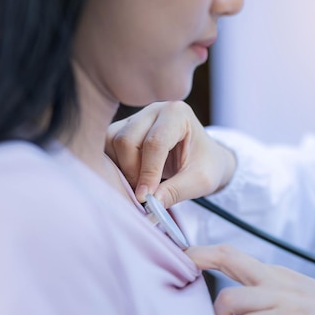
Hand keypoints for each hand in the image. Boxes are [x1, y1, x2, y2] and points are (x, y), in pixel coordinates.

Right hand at [105, 101, 235, 206]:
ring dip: (121, 169)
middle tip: (144, 194)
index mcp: (178, 114)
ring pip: (112, 141)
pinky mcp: (124, 128)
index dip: (148, 172)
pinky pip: (107, 146)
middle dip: (132, 171)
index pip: (155, 142)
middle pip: (127, 139)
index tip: (146, 197)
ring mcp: (137, 117)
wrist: (205, 158)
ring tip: (140, 185)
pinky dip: (115, 166)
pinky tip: (131, 178)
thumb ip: (176, 191)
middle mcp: (154, 110)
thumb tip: (151, 204)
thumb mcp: (201, 181)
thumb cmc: (207, 166)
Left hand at [187, 244, 314, 314]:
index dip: (200, 252)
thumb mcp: (297, 314)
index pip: (231, 254)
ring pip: (233, 297)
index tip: (178, 261)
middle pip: (227, 256)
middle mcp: (279, 281)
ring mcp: (289, 300)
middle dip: (196, 261)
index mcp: (277, 276)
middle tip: (181, 283)